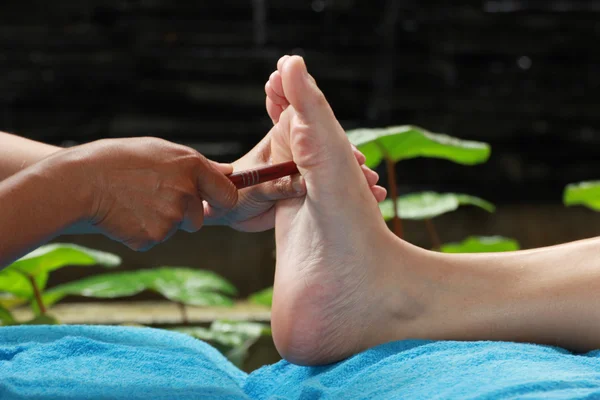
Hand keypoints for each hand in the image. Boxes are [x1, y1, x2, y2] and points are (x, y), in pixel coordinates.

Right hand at [56, 137, 236, 249]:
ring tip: (135, 202)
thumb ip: (198, 164)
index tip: (212, 203)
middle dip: (183, 213)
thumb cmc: (119, 160)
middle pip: (198, 218)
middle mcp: (187, 193)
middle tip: (152, 197)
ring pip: (176, 228)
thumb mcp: (160, 150)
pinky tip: (126, 214)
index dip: (220, 201)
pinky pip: (155, 238)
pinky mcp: (154, 237)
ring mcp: (171, 218)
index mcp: (192, 167)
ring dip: (162, 221)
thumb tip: (228, 172)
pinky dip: (142, 231)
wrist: (80, 182)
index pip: (228, 195)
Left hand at [202, 131, 369, 231]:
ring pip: (337, 171)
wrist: (225, 209)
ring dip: (357, 179)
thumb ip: (280, 183)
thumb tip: (306, 183)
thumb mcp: (257, 185)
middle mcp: (298, 152)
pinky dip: (351, 195)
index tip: (356, 158)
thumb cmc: (235, 188)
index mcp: (284, 139)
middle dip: (354, 163)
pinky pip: (332, 191)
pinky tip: (370, 202)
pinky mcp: (306, 191)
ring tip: (375, 192)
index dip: (339, 145)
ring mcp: (304, 171)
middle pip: (334, 151)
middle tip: (369, 177)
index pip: (317, 132)